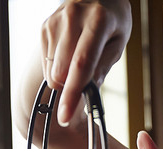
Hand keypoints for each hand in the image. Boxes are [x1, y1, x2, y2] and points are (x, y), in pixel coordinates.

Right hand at [42, 0, 131, 124]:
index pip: (81, 64)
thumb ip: (102, 68)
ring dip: (65, 77)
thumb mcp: (118, 43)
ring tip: (79, 58)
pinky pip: (47, 64)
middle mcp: (73, 18)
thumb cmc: (112, 22)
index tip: (65, 117)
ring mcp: (55, 22)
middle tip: (87, 79)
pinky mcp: (44, 27)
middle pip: (61, 73)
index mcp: (97, 21)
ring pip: (52, 72)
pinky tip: (69, 53)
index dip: (72, 95)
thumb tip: (86, 94)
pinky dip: (58, 67)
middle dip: (71, 86)